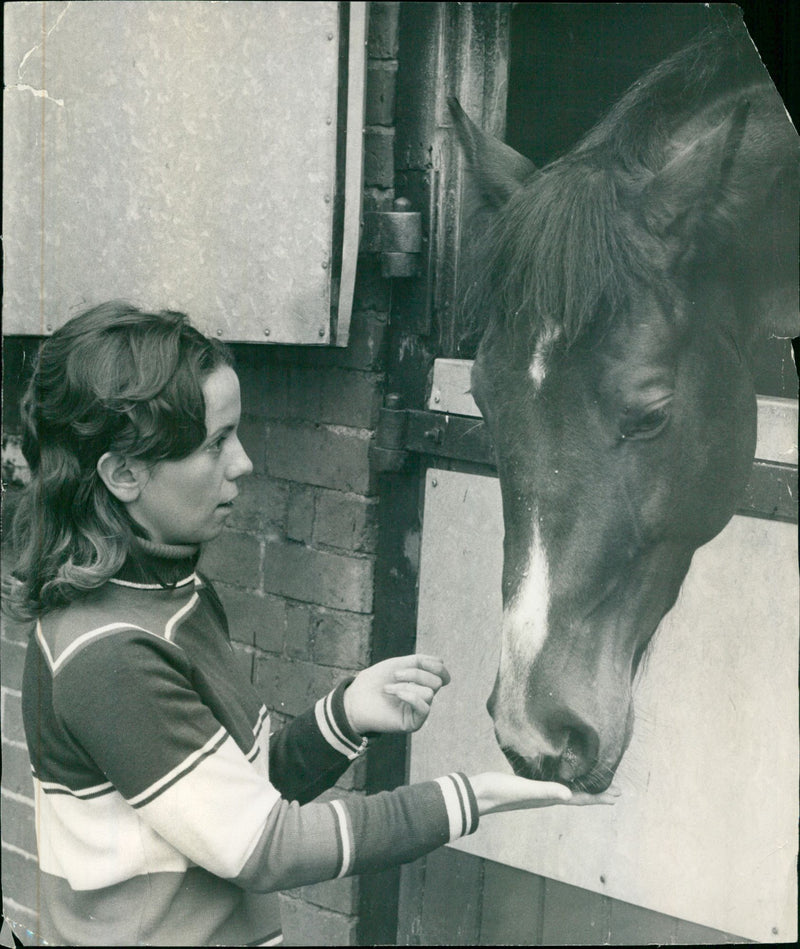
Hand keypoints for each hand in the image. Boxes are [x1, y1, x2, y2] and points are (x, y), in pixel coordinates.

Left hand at [344, 654, 450, 734]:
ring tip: (388, 687)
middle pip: (436, 681)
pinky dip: (409, 696)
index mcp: (420, 683)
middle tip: (395, 674)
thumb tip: (442, 662)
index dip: (436, 666)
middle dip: (416, 673)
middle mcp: (422, 697)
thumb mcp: (397, 664)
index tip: (419, 660)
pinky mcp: (413, 723)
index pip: (441, 675)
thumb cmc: (373, 682)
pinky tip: (393, 693)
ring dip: (407, 685)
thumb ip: (419, 662)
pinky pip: (424, 708)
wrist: (354, 700)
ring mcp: (418, 711)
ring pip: (430, 692)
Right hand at [469, 772, 619, 815]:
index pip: (579, 799)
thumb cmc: (501, 791)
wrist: (478, 794)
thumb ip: (546, 791)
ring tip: (594, 782)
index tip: (616, 795)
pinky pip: (553, 781)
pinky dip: (564, 779)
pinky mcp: (528, 783)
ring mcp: (537, 791)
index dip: (598, 797)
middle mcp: (546, 796)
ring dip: (582, 787)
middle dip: (596, 792)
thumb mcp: (524, 789)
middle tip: (615, 789)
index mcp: (548, 798)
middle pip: (577, 795)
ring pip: (567, 789)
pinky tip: (562, 773)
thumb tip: (569, 796)